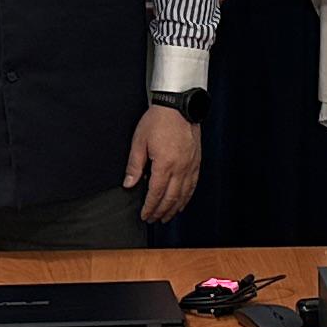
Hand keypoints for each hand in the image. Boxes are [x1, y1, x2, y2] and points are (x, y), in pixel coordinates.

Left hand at [125, 105, 202, 222]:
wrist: (178, 106)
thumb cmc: (158, 120)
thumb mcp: (139, 141)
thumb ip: (134, 166)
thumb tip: (129, 184)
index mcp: (164, 164)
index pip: (156, 193)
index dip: (149, 207)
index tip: (144, 215)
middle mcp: (180, 168)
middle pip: (171, 198)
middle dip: (161, 211)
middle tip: (154, 220)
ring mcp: (190, 165)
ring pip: (184, 194)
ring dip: (174, 208)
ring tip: (167, 216)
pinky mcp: (197, 161)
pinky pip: (193, 184)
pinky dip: (187, 196)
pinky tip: (182, 201)